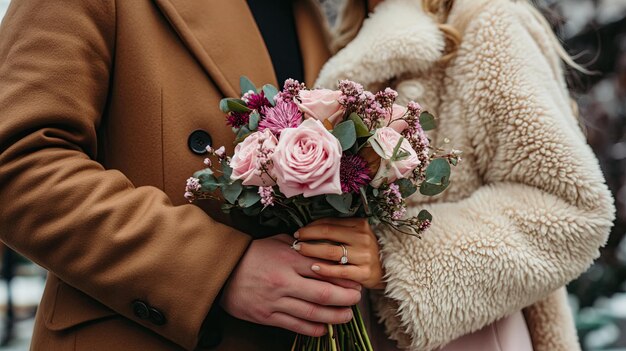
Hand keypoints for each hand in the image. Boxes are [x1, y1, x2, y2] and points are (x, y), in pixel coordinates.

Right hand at [220, 234, 361, 336]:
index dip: (344, 277)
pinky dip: (312, 328)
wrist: (220, 271)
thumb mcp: (276, 241)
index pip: (324, 269)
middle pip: (323, 293)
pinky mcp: (267, 316)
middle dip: (345, 298)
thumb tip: (323, 247)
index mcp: (288, 259)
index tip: (355, 280)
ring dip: (334, 316)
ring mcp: (275, 301)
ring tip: (347, 315)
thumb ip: (300, 245)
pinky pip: (295, 325)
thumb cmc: (251, 254)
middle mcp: (284, 281)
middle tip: (357, 299)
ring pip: (312, 312)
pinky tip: (325, 328)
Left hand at [294, 218, 384, 289]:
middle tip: (295, 241)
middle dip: (307, 236)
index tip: (299, 232)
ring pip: (331, 251)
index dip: (311, 227)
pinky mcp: (364, 273)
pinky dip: (325, 269)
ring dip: (311, 250)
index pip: (329, 223)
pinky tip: (313, 268)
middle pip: (328, 234)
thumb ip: (339, 230)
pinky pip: (340, 271)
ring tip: (299, 251)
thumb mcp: (358, 236)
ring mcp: (364, 256)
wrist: (390, 270)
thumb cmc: (366, 252)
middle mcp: (363, 238)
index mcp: (360, 225)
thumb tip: (310, 228)